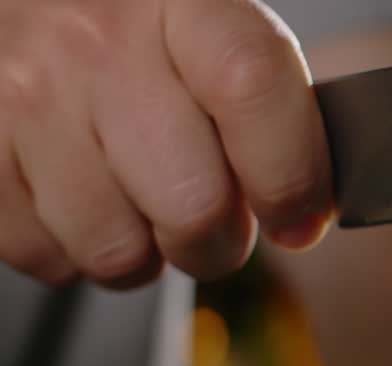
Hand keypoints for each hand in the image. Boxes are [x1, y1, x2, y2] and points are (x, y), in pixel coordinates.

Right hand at [0, 0, 332, 287]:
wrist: (21, 5)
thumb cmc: (133, 29)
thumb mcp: (208, 29)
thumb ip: (265, 105)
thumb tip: (306, 214)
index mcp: (181, 0)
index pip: (252, 86)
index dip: (290, 176)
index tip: (299, 218)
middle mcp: (94, 41)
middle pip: (194, 204)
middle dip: (218, 242)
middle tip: (211, 224)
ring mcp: (25, 97)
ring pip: (118, 250)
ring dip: (143, 253)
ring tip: (138, 203)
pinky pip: (47, 257)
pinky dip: (72, 251)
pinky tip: (80, 198)